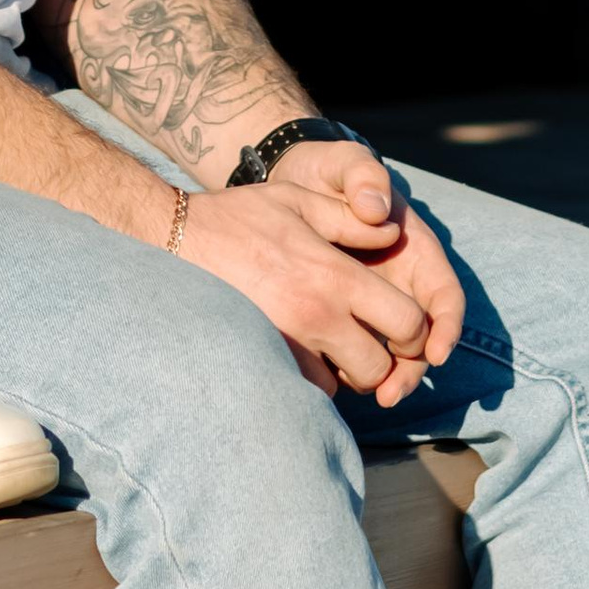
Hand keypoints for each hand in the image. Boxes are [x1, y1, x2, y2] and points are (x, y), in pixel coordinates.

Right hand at [171, 177, 458, 405]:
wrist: (173, 240)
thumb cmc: (239, 217)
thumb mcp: (299, 201)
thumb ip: (351, 219)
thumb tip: (391, 235)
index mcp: (336, 276)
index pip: (406, 322)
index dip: (415, 329)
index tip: (401, 323)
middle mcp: (317, 316)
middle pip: (378, 367)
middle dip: (381, 358)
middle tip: (367, 339)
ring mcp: (286, 344)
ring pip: (340, 384)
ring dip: (341, 370)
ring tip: (328, 343)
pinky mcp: (260, 359)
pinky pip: (301, 387)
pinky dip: (308, 376)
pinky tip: (298, 350)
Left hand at [268, 138, 464, 402]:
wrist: (290, 182)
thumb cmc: (326, 172)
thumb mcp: (344, 163)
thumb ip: (363, 176)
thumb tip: (375, 211)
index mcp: (413, 248)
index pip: (444, 296)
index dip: (446, 327)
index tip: (435, 353)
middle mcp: (400, 281)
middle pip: (420, 335)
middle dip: (412, 367)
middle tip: (390, 393)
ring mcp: (372, 299)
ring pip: (390, 349)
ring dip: (385, 376)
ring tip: (370, 398)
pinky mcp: (343, 311)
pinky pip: (356, 345)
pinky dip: (351, 366)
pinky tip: (333, 383)